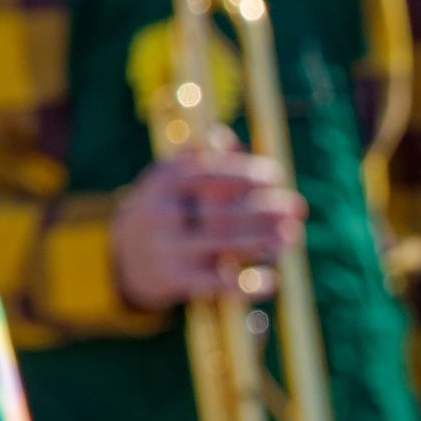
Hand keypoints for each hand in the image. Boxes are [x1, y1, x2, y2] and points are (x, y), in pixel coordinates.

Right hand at [112, 149, 303, 310]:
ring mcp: (169, 248)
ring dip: (264, 241)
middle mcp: (164, 213)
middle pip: (221, 210)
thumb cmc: (164, 209)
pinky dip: (247, 284)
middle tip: (297, 208)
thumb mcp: (171, 180)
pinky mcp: (176, 281)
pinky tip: (274, 280)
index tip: (275, 175)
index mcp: (165, 181)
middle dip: (263, 210)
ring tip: (293, 237)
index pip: (209, 173)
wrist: (122, 255)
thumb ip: (200, 158)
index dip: (245, 174)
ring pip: (223, 244)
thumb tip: (225, 136)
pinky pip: (216, 283)